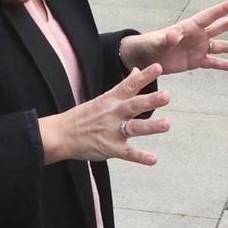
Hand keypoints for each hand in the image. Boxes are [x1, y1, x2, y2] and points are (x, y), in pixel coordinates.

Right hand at [41, 63, 168, 164]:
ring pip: (134, 127)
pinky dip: (140, 157)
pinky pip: (127, 153)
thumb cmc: (83, 116)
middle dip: (150, 101)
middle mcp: (113, 113)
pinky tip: (153, 159)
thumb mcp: (104, 98)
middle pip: (134, 105)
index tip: (158, 67)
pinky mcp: (110, 148)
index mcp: (111, 99)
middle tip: (166, 96)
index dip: (144, 76)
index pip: (129, 85)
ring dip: (150, 126)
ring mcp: (112, 131)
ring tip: (167, 124)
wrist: (61, 134)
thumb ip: (124, 87)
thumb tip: (137, 71)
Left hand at [120, 0, 227, 75]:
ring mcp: (198, 48)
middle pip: (220, 27)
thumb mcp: (158, 41)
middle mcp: (198, 36)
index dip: (223, 9)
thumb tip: (173, 35)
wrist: (146, 57)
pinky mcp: (195, 61)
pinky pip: (213, 62)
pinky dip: (224, 65)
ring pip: (221, 46)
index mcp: (190, 27)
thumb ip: (167, 38)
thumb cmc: (150, 44)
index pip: (209, 16)